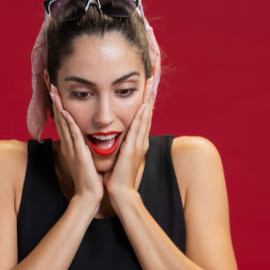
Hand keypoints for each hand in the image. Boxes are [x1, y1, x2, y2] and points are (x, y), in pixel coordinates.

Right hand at [50, 86, 103, 207]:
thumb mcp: (86, 159)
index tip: (56, 91)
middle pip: (59, 119)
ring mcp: (72, 149)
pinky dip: (68, 124)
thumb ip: (84, 148)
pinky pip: (73, 136)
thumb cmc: (90, 179)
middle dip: (55, 101)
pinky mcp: (78, 154)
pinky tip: (65, 113)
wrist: (89, 195)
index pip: (63, 121)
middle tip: (50, 84)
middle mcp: (69, 145)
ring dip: (59, 107)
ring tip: (54, 92)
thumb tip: (87, 140)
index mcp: (71, 145)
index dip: (59, 106)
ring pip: (64, 124)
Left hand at [104, 78, 153, 202]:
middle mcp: (141, 140)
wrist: (120, 193)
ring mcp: (139, 144)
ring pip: (145, 117)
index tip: (146, 84)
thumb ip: (121, 146)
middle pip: (147, 112)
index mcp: (137, 141)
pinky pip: (138, 129)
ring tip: (150, 82)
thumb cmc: (118, 177)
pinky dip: (141, 116)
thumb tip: (116, 138)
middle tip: (152, 75)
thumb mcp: (120, 156)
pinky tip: (143, 104)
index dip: (145, 99)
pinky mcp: (133, 150)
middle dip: (150, 94)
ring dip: (148, 99)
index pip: (142, 116)